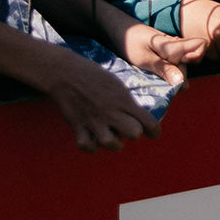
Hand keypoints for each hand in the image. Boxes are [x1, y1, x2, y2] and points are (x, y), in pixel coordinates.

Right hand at [42, 49, 161, 152]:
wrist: (66, 73)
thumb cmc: (95, 77)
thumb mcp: (118, 86)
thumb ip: (128, 103)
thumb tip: (140, 119)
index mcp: (123, 101)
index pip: (149, 122)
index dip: (154, 131)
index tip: (152, 132)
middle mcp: (111, 112)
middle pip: (134, 133)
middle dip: (134, 134)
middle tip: (128, 129)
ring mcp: (93, 120)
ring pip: (111, 143)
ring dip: (113, 143)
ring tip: (111, 136)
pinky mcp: (77, 125)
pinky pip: (87, 146)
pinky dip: (91, 146)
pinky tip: (93, 139)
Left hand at [120, 24, 200, 85]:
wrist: (118, 30)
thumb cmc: (129, 42)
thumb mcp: (144, 59)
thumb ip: (164, 69)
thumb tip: (182, 83)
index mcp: (174, 44)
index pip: (200, 45)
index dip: (196, 56)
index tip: (182, 62)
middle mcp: (177, 45)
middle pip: (191, 61)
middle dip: (181, 72)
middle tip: (160, 74)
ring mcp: (172, 49)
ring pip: (182, 64)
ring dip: (173, 73)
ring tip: (155, 75)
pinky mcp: (166, 54)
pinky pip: (174, 64)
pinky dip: (167, 72)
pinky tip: (155, 74)